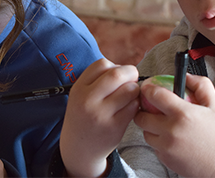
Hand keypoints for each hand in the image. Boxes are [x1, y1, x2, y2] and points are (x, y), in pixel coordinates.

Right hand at [60, 58, 139, 176]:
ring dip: (135, 89)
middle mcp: (88, 100)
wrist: (78, 149)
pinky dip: (136, 104)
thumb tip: (125, 69)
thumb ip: (97, 80)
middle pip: (117, 74)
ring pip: (129, 90)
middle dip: (130, 72)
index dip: (115, 65)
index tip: (118, 74)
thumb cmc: (84, 117)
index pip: (102, 64)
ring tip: (130, 95)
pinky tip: (129, 108)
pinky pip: (134, 107)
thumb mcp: (80, 95)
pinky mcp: (114, 127)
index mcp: (79, 89)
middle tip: (132, 79)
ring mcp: (101, 115)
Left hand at [134, 74, 214, 176]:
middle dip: (144, 111)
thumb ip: (201, 85)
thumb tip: (186, 76)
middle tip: (152, 109)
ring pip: (145, 132)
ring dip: (151, 127)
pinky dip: (158, 141)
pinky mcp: (164, 159)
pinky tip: (171, 139)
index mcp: (183, 114)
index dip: (148, 89)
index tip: (148, 88)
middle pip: (141, 116)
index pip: (154, 95)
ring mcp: (166, 146)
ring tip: (165, 125)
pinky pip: (153, 146)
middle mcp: (171, 130)